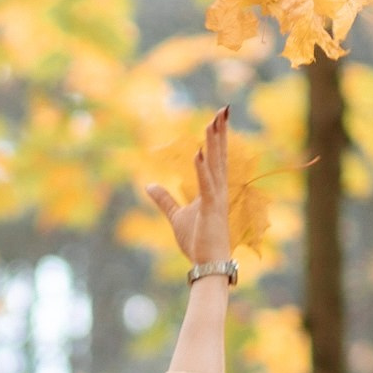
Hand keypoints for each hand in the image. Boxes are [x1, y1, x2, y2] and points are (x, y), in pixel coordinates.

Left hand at [143, 106, 233, 269]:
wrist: (208, 263)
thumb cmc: (196, 240)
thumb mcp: (176, 215)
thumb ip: (164, 199)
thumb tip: (149, 185)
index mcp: (213, 189)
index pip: (215, 158)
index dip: (217, 138)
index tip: (217, 118)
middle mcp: (219, 189)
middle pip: (219, 155)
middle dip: (220, 132)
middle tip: (223, 109)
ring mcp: (216, 197)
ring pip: (215, 164)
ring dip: (213, 143)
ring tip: (212, 121)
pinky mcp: (211, 208)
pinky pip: (206, 184)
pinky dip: (201, 168)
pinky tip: (197, 152)